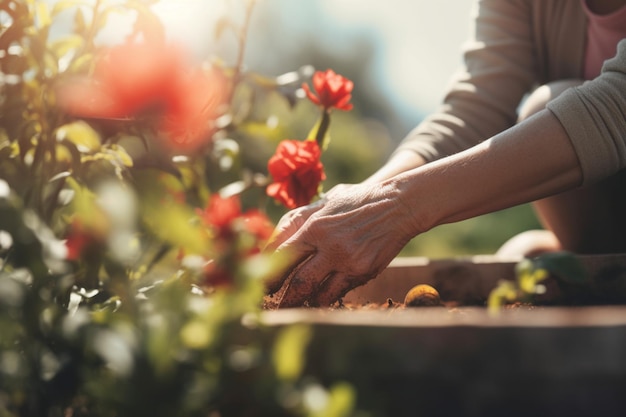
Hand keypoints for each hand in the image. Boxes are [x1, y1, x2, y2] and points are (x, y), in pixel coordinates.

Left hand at [265, 181, 416, 306]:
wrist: (399, 205)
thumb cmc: (358, 201)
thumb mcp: (326, 201)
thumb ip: (300, 219)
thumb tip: (274, 238)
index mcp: (314, 225)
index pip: (280, 253)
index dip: (265, 269)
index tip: (256, 279)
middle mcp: (328, 244)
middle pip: (295, 280)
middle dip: (278, 295)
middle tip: (266, 302)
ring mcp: (347, 261)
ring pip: (315, 292)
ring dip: (300, 301)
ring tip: (290, 306)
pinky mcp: (362, 272)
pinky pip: (336, 293)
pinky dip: (323, 298)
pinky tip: (316, 300)